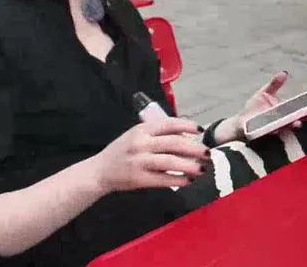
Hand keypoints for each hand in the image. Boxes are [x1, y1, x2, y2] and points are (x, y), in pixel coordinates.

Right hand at [90, 118, 208, 192]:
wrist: (99, 171)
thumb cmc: (123, 151)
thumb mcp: (137, 135)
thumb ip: (158, 134)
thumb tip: (188, 137)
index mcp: (142, 130)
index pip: (169, 124)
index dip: (186, 126)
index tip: (200, 130)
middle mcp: (141, 143)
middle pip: (174, 143)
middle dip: (194, 148)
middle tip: (207, 153)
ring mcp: (139, 161)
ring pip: (170, 161)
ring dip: (189, 165)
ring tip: (202, 169)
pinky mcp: (138, 178)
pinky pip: (162, 179)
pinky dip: (177, 180)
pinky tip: (188, 181)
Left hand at [214, 71, 306, 143]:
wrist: (240, 122)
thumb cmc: (254, 108)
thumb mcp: (264, 93)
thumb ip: (274, 84)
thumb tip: (284, 73)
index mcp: (283, 111)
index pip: (297, 110)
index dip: (306, 109)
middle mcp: (280, 121)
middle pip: (295, 119)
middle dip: (302, 118)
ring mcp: (273, 128)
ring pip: (285, 128)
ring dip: (291, 125)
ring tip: (296, 123)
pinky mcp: (262, 133)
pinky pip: (269, 133)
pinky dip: (273, 131)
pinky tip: (276, 129)